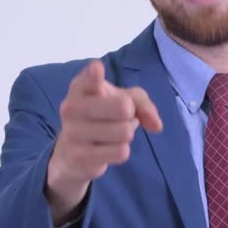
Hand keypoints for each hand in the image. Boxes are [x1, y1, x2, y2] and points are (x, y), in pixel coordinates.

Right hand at [45, 59, 161, 223]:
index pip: (89, 78)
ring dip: (126, 134)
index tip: (98, 70)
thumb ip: (142, 103)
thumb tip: (156, 126)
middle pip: (123, 107)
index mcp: (80, 87)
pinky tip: (106, 148)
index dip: (95, 75)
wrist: (72, 152)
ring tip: (112, 133)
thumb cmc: (101, 116)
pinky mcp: (79, 157)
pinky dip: (121, 151)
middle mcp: (71, 107)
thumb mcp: (122, 100)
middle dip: (131, 114)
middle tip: (119, 117)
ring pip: (125, 132)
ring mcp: (72, 133)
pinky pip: (121, 152)